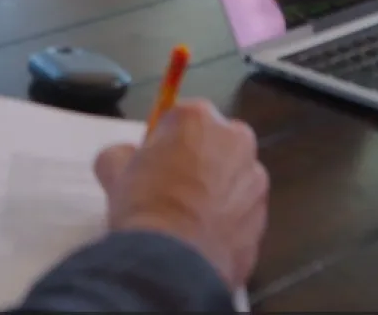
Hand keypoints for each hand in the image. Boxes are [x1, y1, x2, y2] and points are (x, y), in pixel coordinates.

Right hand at [95, 99, 269, 289]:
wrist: (172, 261)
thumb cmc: (143, 204)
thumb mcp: (114, 168)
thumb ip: (124, 152)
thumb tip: (127, 157)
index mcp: (199, 117)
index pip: (182, 117)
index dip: (167, 139)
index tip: (155, 160)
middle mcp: (237, 141)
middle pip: (217, 143)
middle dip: (201, 158)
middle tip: (173, 186)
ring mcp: (256, 182)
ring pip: (234, 178)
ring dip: (218, 190)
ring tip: (191, 218)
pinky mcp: (264, 219)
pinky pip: (241, 213)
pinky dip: (227, 222)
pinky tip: (204, 238)